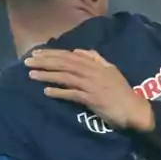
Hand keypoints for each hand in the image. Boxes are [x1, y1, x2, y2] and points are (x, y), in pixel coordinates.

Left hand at [25, 49, 154, 130]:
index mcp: (95, 64)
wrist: (134, 108)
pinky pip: (72, 94)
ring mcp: (91, 85)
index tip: (36, 53)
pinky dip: (59, 93)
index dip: (52, 53)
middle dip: (45, 61)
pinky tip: (47, 92)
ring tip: (31, 74)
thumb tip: (78, 51)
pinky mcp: (91, 99)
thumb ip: (95, 58)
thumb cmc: (121, 90)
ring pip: (65, 76)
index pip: (69, 55)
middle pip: (64, 64)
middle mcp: (91, 72)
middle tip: (27, 61)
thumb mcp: (110, 69)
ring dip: (47, 75)